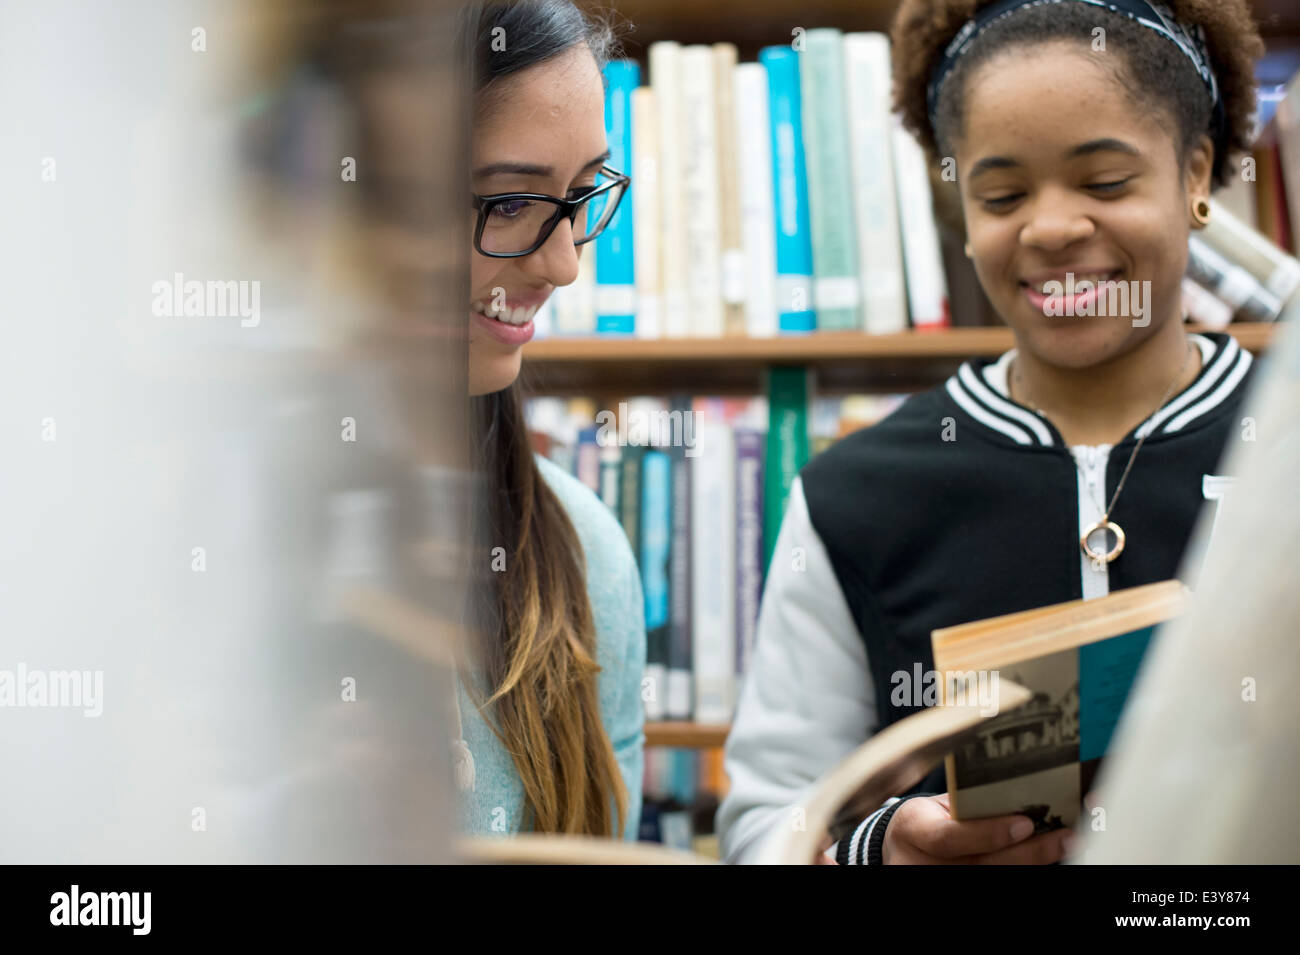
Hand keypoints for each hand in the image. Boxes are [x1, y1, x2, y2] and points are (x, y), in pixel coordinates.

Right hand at [882, 794, 1072, 863]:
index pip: (949, 838)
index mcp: (915, 831)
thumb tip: (1021, 785)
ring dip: (1036, 861)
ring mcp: (944, 881)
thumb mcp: (934, 805)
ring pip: (997, 877)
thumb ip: (966, 802)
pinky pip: (1000, 880)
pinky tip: (1047, 855)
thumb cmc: (925, 821)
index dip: (988, 833)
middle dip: (1029, 852)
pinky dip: (1026, 868)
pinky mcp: (964, 889)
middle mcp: (927, 866)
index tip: (1023, 822)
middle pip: (983, 865)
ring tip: (1066, 843)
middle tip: (1064, 835)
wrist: (903, 851)